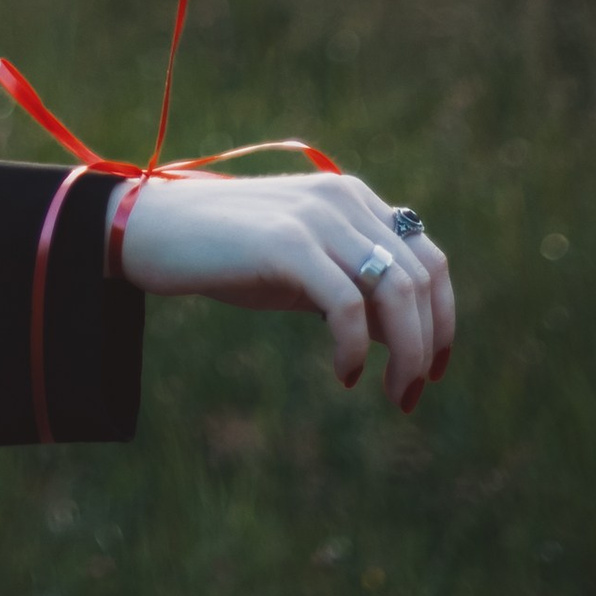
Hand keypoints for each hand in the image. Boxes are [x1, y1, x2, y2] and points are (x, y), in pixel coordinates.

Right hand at [116, 171, 455, 411]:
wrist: (151, 230)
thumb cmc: (226, 254)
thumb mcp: (303, 268)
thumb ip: (352, 285)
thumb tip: (406, 338)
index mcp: (352, 199)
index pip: (428, 258)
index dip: (443, 319)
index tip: (433, 371)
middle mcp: (343, 199)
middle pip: (420, 279)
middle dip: (427, 346)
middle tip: (408, 397)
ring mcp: (315, 217)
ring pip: (395, 291)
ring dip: (406, 353)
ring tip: (390, 393)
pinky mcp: (287, 243)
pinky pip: (348, 304)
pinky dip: (356, 347)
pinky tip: (344, 373)